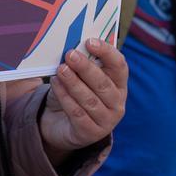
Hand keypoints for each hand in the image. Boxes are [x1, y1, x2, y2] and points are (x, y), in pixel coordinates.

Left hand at [40, 38, 128, 160]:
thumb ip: (80, 63)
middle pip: (103, 83)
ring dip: (74, 82)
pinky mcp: (90, 134)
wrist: (61, 124)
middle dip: (86, 67)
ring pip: (90, 99)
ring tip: (60, 69)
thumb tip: (73, 46)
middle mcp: (117, 103)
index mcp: (119, 84)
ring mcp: (106, 121)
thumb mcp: (79, 77)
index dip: (107, 52)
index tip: (90, 42)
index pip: (120, 66)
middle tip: (70, 54)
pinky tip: (56, 85)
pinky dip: (65, 97)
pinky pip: (77, 114)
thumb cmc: (74, 94)